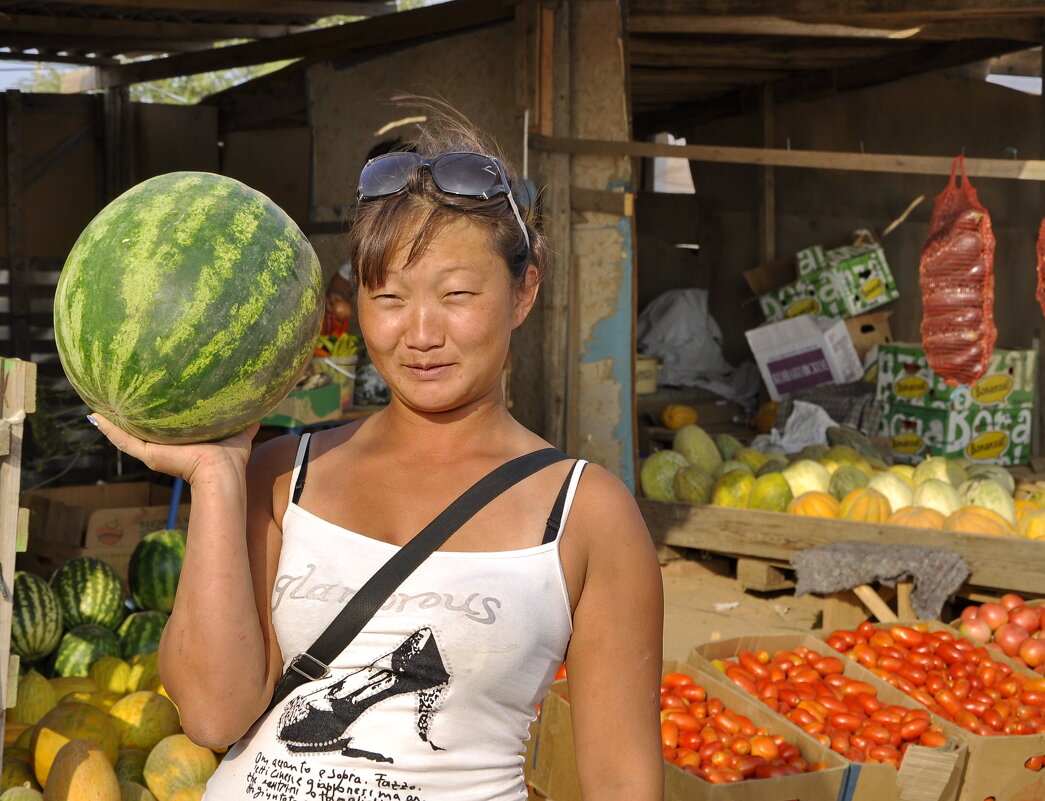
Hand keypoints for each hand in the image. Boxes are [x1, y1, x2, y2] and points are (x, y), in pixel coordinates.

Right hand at [89, 414, 258, 484]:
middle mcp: (167, 446)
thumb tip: (257, 401)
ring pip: (127, 434)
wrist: (221, 471)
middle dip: (130, 415)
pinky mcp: (149, 455)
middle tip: (116, 397)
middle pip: (143, 429)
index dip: (157, 412)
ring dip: (112, 422)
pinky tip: (94, 417)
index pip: (166, 425)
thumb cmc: (231, 455)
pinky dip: (109, 430)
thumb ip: (245, 416)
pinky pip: (124, 441)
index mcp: (184, 440)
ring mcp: (155, 451)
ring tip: (96, 406)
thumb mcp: (238, 430)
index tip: (148, 396)